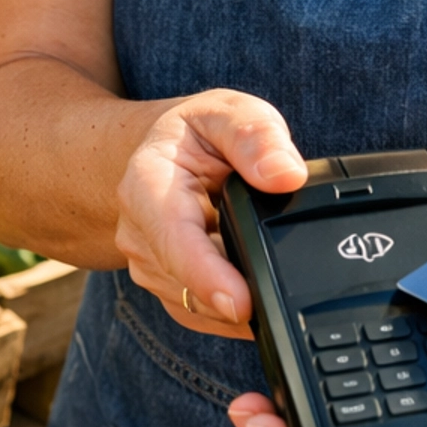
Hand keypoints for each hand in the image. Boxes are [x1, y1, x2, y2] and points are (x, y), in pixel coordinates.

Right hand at [114, 89, 306, 336]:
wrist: (162, 154)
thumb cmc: (196, 135)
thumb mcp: (226, 113)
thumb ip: (256, 137)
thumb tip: (287, 175)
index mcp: (147, 185)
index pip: (175, 240)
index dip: (207, 276)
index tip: (241, 304)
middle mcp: (139, 234)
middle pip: (190, 284)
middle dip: (239, 292)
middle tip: (286, 292)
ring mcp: (150, 267)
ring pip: (199, 305)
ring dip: (239, 296)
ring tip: (270, 270)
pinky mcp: (168, 290)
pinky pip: (203, 314)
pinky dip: (234, 311)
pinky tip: (259, 291)